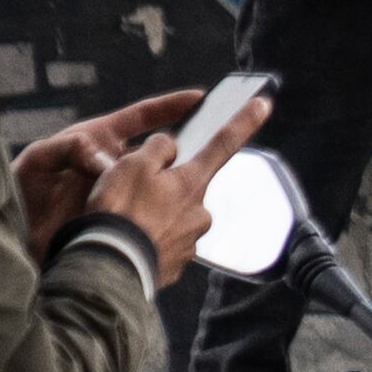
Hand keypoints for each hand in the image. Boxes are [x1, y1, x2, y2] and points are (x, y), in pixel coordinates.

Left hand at [13, 87, 202, 261]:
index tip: (199, 98)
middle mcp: (118, 165)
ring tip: (178, 194)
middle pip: (159, 151)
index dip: (171, 106)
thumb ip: (67, 149)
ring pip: (160, 185)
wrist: (17, 237)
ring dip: (170, 188)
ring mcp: (125, 193)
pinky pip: (152, 213)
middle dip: (181, 150)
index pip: (142, 117)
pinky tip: (165, 221)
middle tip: (204, 147)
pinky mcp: (126, 218)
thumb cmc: (22, 191)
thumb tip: (103, 158)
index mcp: (101, 141)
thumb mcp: (39, 160)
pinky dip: (161, 216)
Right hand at [87, 84, 277, 289]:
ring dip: (152, 216)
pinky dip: (147, 239)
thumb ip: (157, 149)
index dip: (243, 121)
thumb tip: (171, 147)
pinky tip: (127, 241)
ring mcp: (190, 241)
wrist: (108, 268)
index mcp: (193, 183)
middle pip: (186, 188)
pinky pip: (162, 243)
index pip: (223, 144)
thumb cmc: (119, 212)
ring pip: (172, 217)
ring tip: (122, 221)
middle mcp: (200, 213)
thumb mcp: (131, 165)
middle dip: (164, 187)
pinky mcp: (174, 265)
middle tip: (130, 195)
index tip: (263, 104)